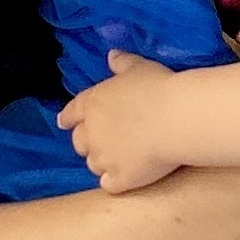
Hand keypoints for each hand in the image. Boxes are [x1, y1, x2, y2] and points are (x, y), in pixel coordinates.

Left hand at [59, 50, 182, 191]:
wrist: (175, 119)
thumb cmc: (158, 88)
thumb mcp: (139, 68)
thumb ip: (122, 62)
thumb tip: (111, 55)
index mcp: (92, 103)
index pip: (71, 112)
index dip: (67, 118)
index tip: (63, 123)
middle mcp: (92, 132)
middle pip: (79, 142)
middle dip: (88, 142)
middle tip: (104, 141)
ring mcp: (104, 157)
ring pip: (94, 165)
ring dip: (103, 163)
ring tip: (120, 160)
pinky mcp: (120, 178)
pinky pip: (109, 184)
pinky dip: (116, 182)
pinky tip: (126, 179)